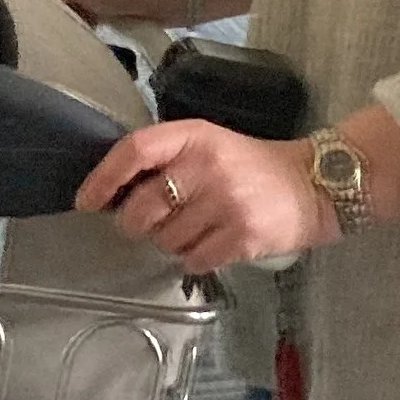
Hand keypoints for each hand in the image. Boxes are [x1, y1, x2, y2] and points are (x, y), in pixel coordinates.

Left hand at [75, 119, 334, 274]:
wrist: (313, 186)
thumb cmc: (251, 166)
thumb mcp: (209, 145)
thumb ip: (166, 160)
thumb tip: (112, 193)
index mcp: (195, 137)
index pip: (135, 150)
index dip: (103, 178)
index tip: (86, 201)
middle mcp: (208, 167)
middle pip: (141, 207)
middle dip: (135, 224)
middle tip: (149, 224)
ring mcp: (226, 203)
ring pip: (166, 240)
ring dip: (171, 242)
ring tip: (196, 229)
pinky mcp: (242, 237)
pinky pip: (193, 261)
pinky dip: (194, 260)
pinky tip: (212, 244)